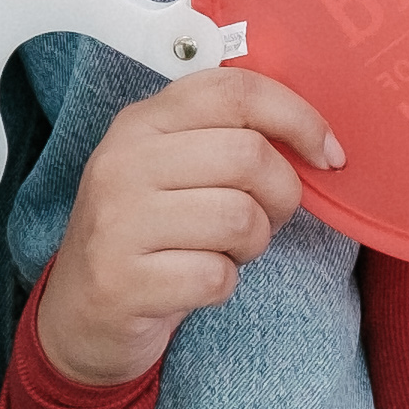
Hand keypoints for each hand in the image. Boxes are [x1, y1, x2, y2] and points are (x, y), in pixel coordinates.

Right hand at [27, 64, 340, 393]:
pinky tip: (194, 283)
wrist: (80, 317)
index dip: (298, 118)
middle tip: (263, 219)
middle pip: (248, 155)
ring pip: (239, 218)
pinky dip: (223, 286)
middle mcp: (122, 161)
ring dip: (252, 245)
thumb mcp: (173, 170)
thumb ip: (228, 138)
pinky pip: (216, 277)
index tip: (328, 155)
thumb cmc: (149, 236)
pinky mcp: (121, 281)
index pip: (236, 91)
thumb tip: (317, 141)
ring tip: (223, 252)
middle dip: (280, 196)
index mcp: (142, 122)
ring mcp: (117, 221)